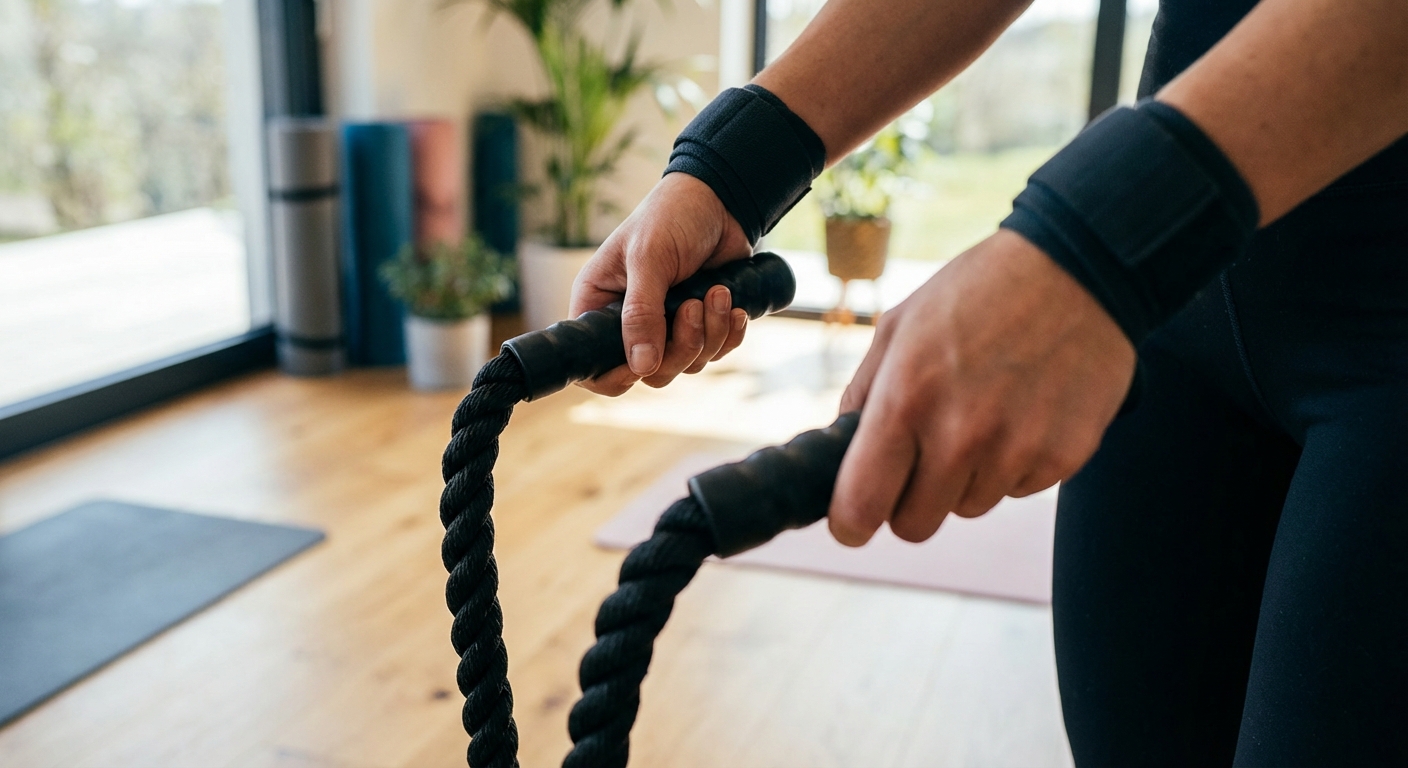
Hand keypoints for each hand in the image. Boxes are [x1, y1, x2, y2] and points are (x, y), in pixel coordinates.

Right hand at [570, 173, 753, 395]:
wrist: (721, 200)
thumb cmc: (671, 216)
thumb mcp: (648, 258)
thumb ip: (641, 312)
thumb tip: (641, 367)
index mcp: (599, 304)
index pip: (593, 365)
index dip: (614, 376)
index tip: (642, 365)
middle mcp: (629, 322)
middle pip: (649, 372)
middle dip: (680, 347)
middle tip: (693, 306)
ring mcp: (667, 326)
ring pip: (686, 364)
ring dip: (710, 334)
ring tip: (718, 293)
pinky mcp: (701, 324)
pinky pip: (715, 352)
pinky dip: (728, 334)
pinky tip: (734, 306)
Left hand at [829, 229, 1136, 545]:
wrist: (1077, 269)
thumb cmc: (980, 291)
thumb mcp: (901, 326)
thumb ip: (864, 393)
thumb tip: (842, 451)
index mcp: (906, 400)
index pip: (862, 506)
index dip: (851, 522)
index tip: (854, 520)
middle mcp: (960, 436)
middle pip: (915, 525)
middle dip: (909, 500)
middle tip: (922, 458)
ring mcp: (1015, 452)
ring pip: (968, 507)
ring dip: (965, 477)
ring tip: (983, 413)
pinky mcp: (1062, 458)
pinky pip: (1017, 490)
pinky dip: (1013, 464)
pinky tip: (1021, 411)